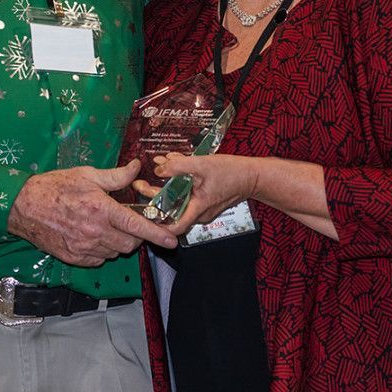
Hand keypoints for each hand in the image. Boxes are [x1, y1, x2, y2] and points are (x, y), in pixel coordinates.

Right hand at [8, 160, 177, 265]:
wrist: (24, 206)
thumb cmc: (55, 187)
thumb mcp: (88, 175)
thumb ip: (116, 176)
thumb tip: (136, 168)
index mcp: (102, 210)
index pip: (137, 225)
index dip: (157, 235)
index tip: (172, 241)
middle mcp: (95, 232)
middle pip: (130, 243)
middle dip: (135, 234)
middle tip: (127, 221)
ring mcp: (84, 248)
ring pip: (115, 252)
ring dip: (118, 242)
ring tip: (105, 226)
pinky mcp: (74, 258)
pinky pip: (99, 259)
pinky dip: (102, 250)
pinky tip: (93, 236)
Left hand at [132, 152, 260, 232]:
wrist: (252, 176)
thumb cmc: (232, 172)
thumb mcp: (203, 164)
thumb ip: (179, 166)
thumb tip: (159, 168)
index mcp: (198, 209)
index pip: (174, 227)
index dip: (156, 224)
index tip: (141, 212)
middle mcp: (199, 214)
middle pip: (171, 210)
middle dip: (154, 196)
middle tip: (140, 183)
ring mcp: (202, 209)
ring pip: (178, 201)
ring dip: (166, 186)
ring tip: (158, 168)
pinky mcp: (204, 202)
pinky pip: (186, 195)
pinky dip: (178, 183)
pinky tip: (173, 167)